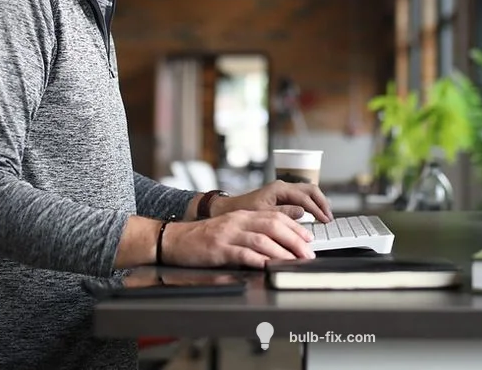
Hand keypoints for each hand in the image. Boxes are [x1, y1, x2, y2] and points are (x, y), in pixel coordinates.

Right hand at [163, 210, 315, 268]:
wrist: (174, 239)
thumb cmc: (203, 238)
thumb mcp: (231, 228)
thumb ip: (252, 231)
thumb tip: (279, 241)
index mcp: (243, 215)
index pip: (276, 217)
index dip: (295, 228)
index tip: (308, 240)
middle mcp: (238, 221)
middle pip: (273, 226)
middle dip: (294, 240)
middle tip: (307, 254)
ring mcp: (227, 235)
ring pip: (261, 239)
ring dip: (281, 252)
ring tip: (294, 262)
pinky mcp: (218, 249)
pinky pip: (242, 254)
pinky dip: (258, 260)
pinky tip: (268, 266)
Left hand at [213, 181, 332, 221]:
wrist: (230, 209)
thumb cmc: (244, 211)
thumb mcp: (263, 214)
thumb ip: (283, 213)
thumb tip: (302, 213)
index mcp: (279, 189)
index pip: (304, 197)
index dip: (317, 209)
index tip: (324, 220)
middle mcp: (283, 186)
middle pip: (311, 190)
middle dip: (322, 203)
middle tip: (329, 218)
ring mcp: (284, 190)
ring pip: (308, 192)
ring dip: (318, 203)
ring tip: (325, 216)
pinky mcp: (283, 196)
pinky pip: (302, 196)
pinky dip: (312, 204)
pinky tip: (315, 214)